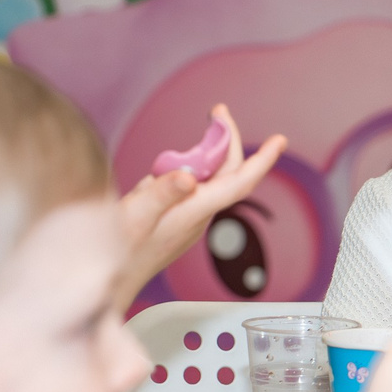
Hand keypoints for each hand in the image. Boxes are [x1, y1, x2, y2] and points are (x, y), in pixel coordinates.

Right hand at [120, 106, 286, 287]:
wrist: (113, 279)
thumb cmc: (122, 250)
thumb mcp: (136, 215)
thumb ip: (162, 193)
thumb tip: (189, 177)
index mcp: (194, 211)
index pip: (238, 183)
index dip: (261, 161)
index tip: (279, 141)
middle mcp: (198, 214)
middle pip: (227, 173)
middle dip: (228, 140)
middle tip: (218, 112)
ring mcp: (191, 216)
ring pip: (212, 178)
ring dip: (211, 151)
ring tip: (207, 125)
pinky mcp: (181, 217)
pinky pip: (197, 186)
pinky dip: (194, 166)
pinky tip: (177, 163)